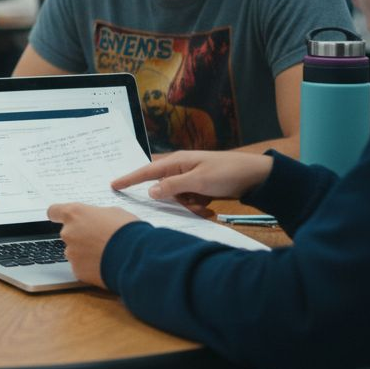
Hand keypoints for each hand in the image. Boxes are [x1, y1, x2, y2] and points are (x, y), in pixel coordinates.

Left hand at [46, 203, 138, 288]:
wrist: (136, 257)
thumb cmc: (128, 231)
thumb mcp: (114, 213)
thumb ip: (97, 215)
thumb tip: (97, 220)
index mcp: (75, 214)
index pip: (54, 211)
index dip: (58, 215)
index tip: (60, 218)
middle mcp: (68, 233)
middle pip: (68, 234)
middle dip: (81, 237)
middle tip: (99, 239)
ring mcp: (71, 253)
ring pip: (75, 252)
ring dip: (86, 252)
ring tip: (106, 253)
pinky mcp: (77, 271)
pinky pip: (81, 267)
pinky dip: (91, 267)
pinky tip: (105, 265)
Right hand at [111, 151, 273, 206]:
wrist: (257, 177)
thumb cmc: (227, 173)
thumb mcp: (198, 181)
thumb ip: (172, 186)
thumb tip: (150, 191)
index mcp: (177, 161)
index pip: (147, 171)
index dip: (129, 179)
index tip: (113, 184)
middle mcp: (181, 168)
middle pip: (163, 189)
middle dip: (174, 201)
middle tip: (194, 202)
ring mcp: (190, 178)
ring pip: (177, 198)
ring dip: (189, 206)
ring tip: (206, 206)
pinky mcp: (200, 187)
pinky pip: (189, 200)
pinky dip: (197, 206)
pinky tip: (210, 207)